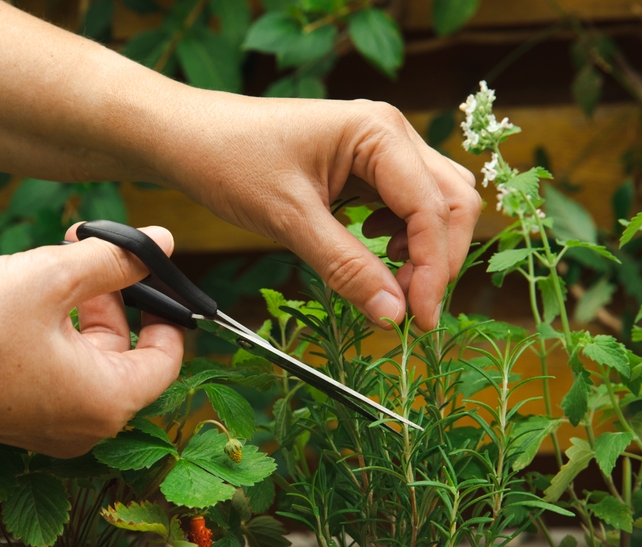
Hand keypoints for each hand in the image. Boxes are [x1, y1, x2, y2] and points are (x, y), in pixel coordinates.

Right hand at [0, 226, 183, 456]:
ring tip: (49, 263)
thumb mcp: (51, 277)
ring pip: (83, 362)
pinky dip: (49, 334)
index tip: (153, 272)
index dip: (166, 309)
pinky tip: (19, 296)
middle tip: (90, 251)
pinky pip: (50, 374)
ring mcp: (42, 428)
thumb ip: (115, 259)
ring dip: (77, 311)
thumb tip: (164, 244)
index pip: (167, 358)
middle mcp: (81, 428)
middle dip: (113, 299)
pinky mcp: (9, 419)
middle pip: (122, 357)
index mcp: (106, 402)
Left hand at [156, 95, 479, 330]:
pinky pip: (404, 203)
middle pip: (451, 202)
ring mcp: (379, 146)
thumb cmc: (231, 162)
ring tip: (389, 283)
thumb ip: (346, 266)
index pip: (433, 208)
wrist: (190, 138)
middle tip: (411, 312)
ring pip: (434, 203)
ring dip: (424, 248)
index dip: (433, 269)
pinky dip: (402, 236)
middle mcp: (389, 132)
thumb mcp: (289, 219)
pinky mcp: (363, 165)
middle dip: (438, 260)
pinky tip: (374, 253)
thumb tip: (394, 314)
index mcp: (378, 132)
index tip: (418, 321)